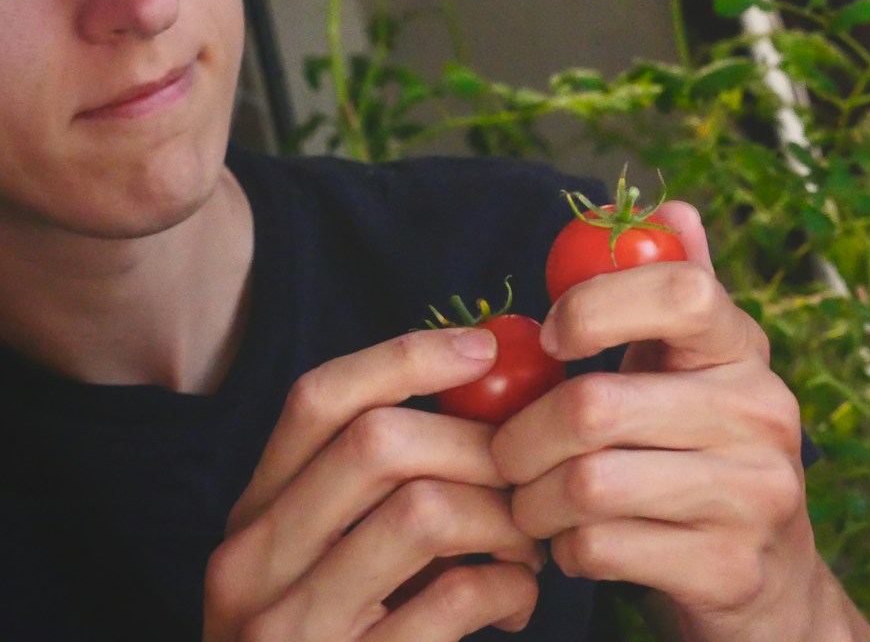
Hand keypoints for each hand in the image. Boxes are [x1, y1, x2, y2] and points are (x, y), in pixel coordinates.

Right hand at [203, 328, 543, 641]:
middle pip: (379, 443)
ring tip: (527, 549)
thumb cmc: (350, 640)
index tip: (486, 348)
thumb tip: (489, 381)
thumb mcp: (338, 556)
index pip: (319, 400)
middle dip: (480, 448)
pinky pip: (454, 598)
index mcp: (255, 516)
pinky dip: (509, 589)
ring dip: (504, 520)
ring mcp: (291, 629)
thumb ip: (385, 484)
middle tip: (527, 480)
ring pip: (424, 510)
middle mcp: (252, 566)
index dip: (407, 355)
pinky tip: (516, 607)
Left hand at [491, 201, 858, 641]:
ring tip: (530, 504)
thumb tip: (670, 205)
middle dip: (521, 438)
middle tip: (504, 455)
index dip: (598, 304)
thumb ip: (671, 294)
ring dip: (533, 501)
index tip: (551, 338)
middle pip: (596, 405)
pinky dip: (564, 551)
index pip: (682, 291)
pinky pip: (602, 548)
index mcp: (744, 350)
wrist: (772, 584)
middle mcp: (764, 412)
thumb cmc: (705, 459)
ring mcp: (754, 493)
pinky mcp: (729, 566)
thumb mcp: (697, 374)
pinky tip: (572, 545)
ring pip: (589, 482)